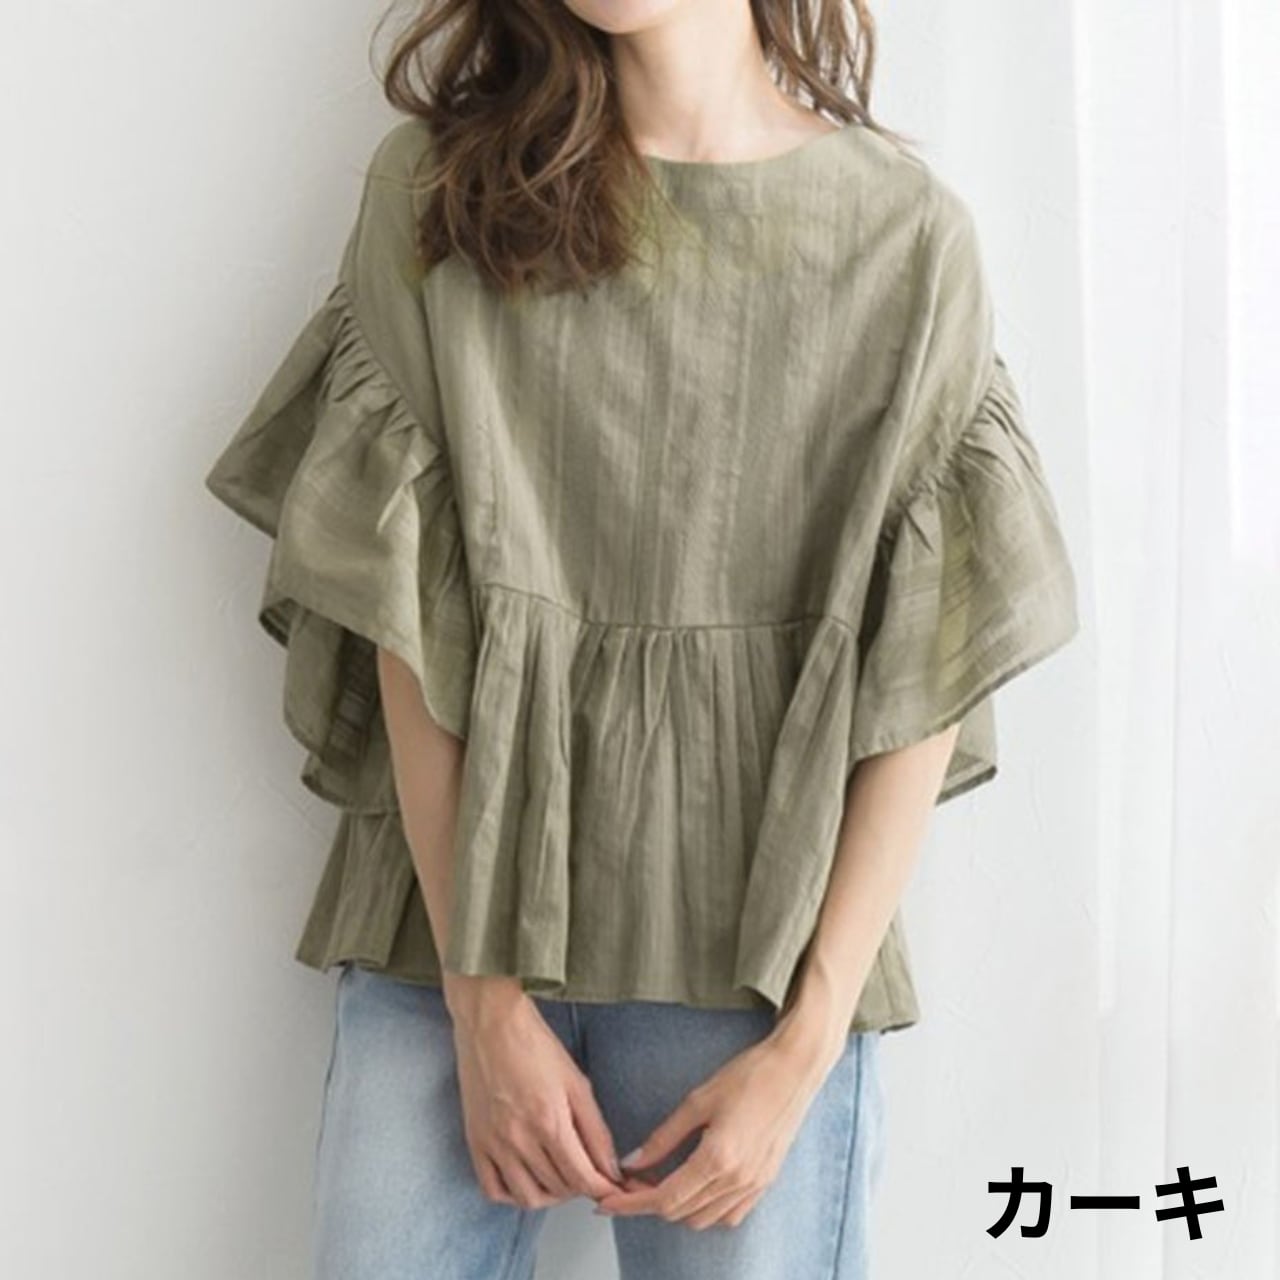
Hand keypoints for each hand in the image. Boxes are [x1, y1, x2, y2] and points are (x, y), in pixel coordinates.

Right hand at [446, 976, 625, 1207]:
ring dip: (552, 1196)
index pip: (582, 1178)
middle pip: (558, 1189)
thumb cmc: (535, 1045)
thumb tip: (611, 1167)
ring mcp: (494, 1144)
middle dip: (581, 1187)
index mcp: (550, 1121)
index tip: (611, 1185)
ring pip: (528, 1197)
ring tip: (562, 1178)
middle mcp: (520, 1139)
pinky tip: (527, 1180)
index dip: (602, 1188)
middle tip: (589, 1173)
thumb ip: (596, 1130)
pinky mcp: (475, 1142)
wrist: (491, 1025)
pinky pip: (493, 1190)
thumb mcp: (577, 1082)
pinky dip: (513, 1195)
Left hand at [593, 1025, 840, 1229]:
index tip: (606, 1202)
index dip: (630, 1204)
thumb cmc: (748, 1075)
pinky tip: (693, 1186)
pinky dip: (705, 1209)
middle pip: (680, 1213)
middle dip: (649, 1203)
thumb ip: (664, 1136)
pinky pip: (729, 1214)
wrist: (795, 1069)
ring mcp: (754, 1185)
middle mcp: (737, 1180)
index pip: (664, 1199)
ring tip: (657, 1180)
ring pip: (703, 1219)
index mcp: (718, 1159)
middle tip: (630, 1180)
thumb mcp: (698, 1100)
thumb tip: (633, 1161)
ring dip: (676, 1207)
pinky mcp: (765, 1181)